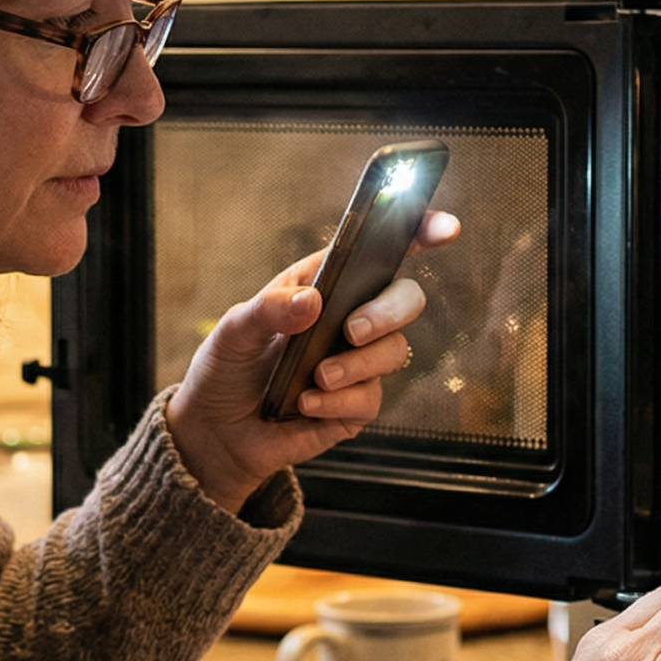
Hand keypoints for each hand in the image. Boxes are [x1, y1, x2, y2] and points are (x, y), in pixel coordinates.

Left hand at [163, 210, 460, 513]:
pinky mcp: (354, 405)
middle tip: (352, 330)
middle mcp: (350, 318)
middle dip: (388, 311)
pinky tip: (305, 403)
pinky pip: (370, 399)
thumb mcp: (234, 330)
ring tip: (316, 377)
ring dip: (357, 364)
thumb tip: (313, 302)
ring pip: (394, 351)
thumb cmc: (227, 367)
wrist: (216, 431)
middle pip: (405, 299)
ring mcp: (357, 363)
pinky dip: (339, 400)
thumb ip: (270, 309)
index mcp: (325, 283)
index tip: (444, 229)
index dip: (418, 234)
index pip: (379, 250)